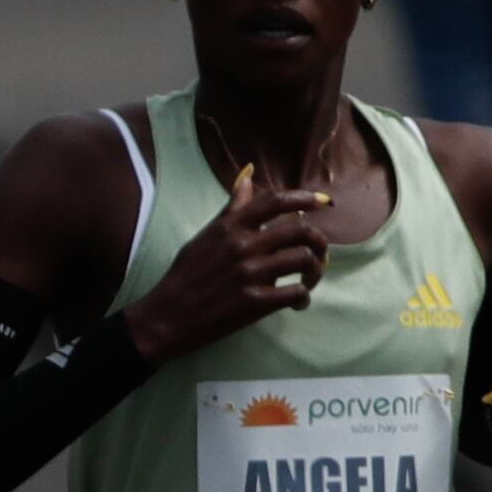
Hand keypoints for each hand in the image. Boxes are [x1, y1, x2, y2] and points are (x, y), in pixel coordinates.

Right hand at [122, 166, 329, 361]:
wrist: (168, 316)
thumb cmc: (186, 275)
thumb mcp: (205, 235)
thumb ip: (232, 209)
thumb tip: (248, 175)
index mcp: (231, 226)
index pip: (276, 201)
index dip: (306, 197)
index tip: (323, 202)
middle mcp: (243, 245)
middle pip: (300, 229)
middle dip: (318, 240)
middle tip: (317, 253)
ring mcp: (250, 273)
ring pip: (304, 259)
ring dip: (315, 270)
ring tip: (308, 280)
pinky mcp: (255, 302)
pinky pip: (296, 293)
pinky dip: (304, 298)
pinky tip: (297, 303)